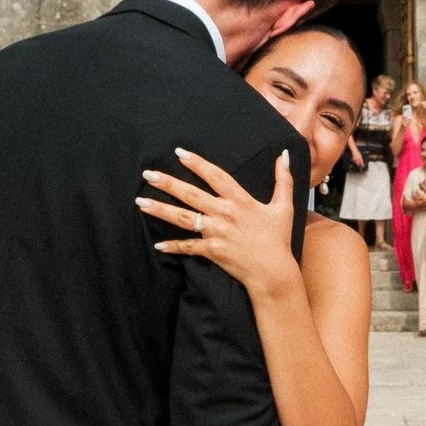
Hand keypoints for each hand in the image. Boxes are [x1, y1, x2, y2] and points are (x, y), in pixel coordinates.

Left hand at [138, 147, 297, 294]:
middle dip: (167, 182)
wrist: (273, 272)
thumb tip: (283, 155)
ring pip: (183, 217)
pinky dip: (173, 246)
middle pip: (191, 193)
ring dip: (160, 209)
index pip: (215, 175)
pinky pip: (188, 247)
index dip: (197, 163)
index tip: (179, 153)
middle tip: (148, 174)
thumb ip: (283, 180)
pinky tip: (158, 244)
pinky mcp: (212, 250)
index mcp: (240, 200)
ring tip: (140, 202)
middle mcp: (225, 213)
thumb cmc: (278, 239)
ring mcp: (216, 232)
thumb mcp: (284, 207)